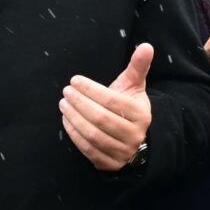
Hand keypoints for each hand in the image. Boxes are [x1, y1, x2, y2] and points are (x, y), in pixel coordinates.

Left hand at [63, 43, 154, 172]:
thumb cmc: (129, 106)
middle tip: (66, 92)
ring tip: (63, 104)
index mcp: (140, 114)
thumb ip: (137, 67)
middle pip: (101, 118)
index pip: (111, 101)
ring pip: (93, 135)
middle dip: (80, 103)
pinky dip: (74, 135)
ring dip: (74, 119)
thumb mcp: (134, 87)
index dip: (90, 90)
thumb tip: (146, 46)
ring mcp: (122, 152)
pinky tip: (66, 120)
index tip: (74, 81)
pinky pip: (88, 150)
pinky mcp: (110, 164)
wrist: (135, 138)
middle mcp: (134, 135)